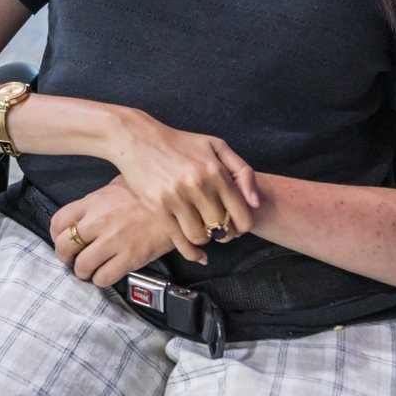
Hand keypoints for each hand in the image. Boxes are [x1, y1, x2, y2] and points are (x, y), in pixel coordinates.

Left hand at [51, 179, 190, 284]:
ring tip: (89, 270)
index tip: (62, 240)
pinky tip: (105, 274)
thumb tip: (89, 207)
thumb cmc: (150, 191)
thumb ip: (100, 198)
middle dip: (65, 257)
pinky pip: (104, 277)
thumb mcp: (119, 184)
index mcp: (93, 202)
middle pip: (64, 246)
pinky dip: (100, 280)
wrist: (179, 204)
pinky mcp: (130, 258)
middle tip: (73, 259)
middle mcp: (98, 222)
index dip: (56, 235)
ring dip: (82, 271)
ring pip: (82, 266)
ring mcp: (113, 241)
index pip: (58, 222)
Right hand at [101, 108, 259, 251]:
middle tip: (219, 229)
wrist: (139, 140)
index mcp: (216, 172)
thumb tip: (255, 203)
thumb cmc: (180, 143)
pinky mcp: (158, 207)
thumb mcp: (216, 146)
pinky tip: (198, 256)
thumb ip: (243, 172)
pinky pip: (179, 240)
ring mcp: (177, 198)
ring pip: (201, 237)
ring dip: (205, 239)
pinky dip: (191, 253)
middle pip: (222, 229)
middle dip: (223, 233)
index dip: (242, 226)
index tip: (236, 224)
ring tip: (203, 230)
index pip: (242, 216)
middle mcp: (198, 186)